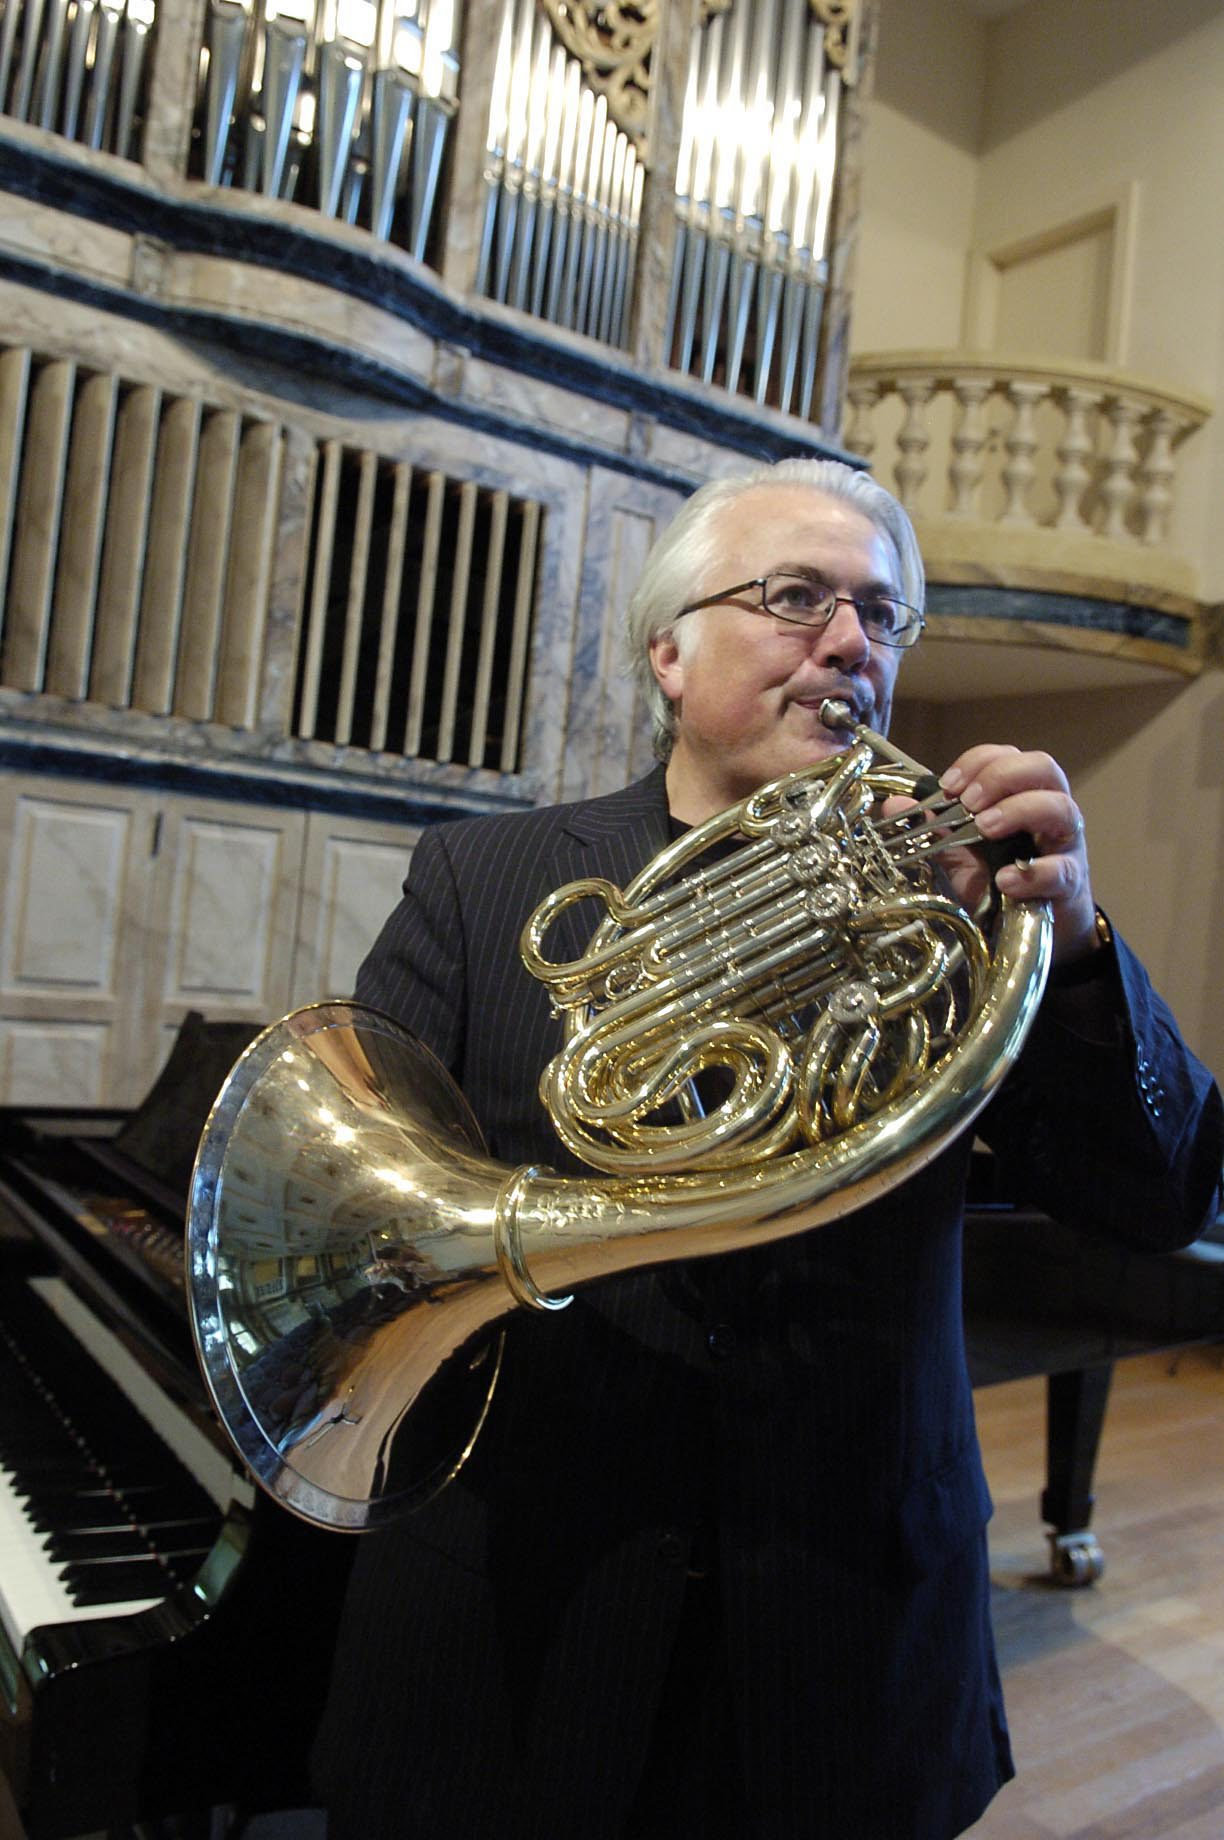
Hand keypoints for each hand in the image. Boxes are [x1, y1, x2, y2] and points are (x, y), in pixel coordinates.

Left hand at [935, 745, 1099, 968]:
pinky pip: (1061, 869)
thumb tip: (893, 805)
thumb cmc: (1001, 877)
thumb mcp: (960, 852)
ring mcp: (1065, 842)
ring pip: (1060, 807)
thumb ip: (932, 828)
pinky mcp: (1070, 880)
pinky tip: (1006, 880)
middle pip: (1042, 767)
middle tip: (968, 803)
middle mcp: (1048, 808)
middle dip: (1000, 777)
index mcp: (1021, 793)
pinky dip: (1033, 872)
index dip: (978, 762)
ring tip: (985, 829)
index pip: (1008, 755)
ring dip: (1019, 810)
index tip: (948, 785)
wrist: (1035, 922)